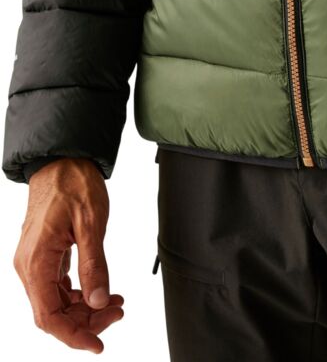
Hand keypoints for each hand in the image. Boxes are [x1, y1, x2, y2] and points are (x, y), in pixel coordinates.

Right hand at [13, 157, 123, 353]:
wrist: (63, 161)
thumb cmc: (75, 185)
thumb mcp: (91, 225)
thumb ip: (94, 265)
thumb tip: (98, 301)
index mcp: (36, 262)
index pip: (49, 316)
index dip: (74, 335)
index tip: (98, 344)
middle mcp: (30, 265)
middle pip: (54, 312)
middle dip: (86, 320)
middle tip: (118, 311)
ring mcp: (36, 260)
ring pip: (57, 300)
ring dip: (85, 307)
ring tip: (115, 301)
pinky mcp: (45, 254)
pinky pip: (59, 284)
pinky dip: (80, 292)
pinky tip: (100, 290)